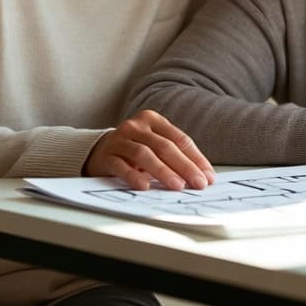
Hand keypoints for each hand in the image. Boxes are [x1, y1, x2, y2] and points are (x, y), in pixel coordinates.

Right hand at [83, 109, 214, 190]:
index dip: (195, 158)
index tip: (207, 176)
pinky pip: (121, 166)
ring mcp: (119, 140)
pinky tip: (144, 186)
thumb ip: (174, 156)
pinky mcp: (105, 156)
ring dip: (163, 171)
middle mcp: (136, 126)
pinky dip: (133, 176)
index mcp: (153, 120)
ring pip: (144, 154)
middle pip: (164, 146)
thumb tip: (202, 176)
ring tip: (177, 186)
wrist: (97, 151)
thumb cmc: (134, 150)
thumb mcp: (154, 146)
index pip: (179, 139)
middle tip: (198, 183)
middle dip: (184, 166)